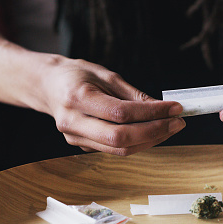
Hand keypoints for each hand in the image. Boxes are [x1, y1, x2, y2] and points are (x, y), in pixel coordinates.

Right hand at [40, 57, 184, 154]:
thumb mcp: (104, 74)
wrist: (45, 86)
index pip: (121, 113)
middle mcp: (73, 123)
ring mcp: (75, 138)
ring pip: (120, 150)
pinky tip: (152, 131)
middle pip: (120, 138)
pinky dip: (138, 142)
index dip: (151, 113)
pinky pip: (115, 150)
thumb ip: (132, 94)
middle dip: (154, 132)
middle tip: (177, 122)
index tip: (175, 108)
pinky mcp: (82, 146)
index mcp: (77, 98)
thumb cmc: (75, 75)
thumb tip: (162, 107)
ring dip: (150, 140)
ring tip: (170, 127)